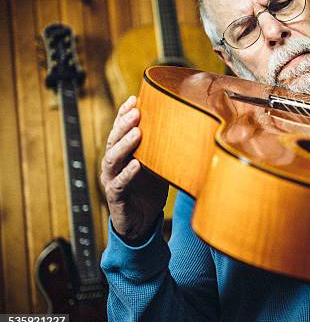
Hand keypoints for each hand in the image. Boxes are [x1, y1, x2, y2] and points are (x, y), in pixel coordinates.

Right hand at [100, 96, 168, 244]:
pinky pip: (119, 183)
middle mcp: (113, 164)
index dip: (123, 114)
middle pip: (113, 140)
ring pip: (113, 159)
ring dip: (124, 144)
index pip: (119, 130)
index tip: (133, 98)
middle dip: (123, 124)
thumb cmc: (148, 190)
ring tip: (136, 132)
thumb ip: (162, 148)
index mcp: (122, 154)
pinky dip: (127, 173)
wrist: (141, 222)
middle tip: (136, 111)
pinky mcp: (116, 197)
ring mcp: (112, 180)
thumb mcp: (157, 165)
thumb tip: (184, 128)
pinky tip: (136, 164)